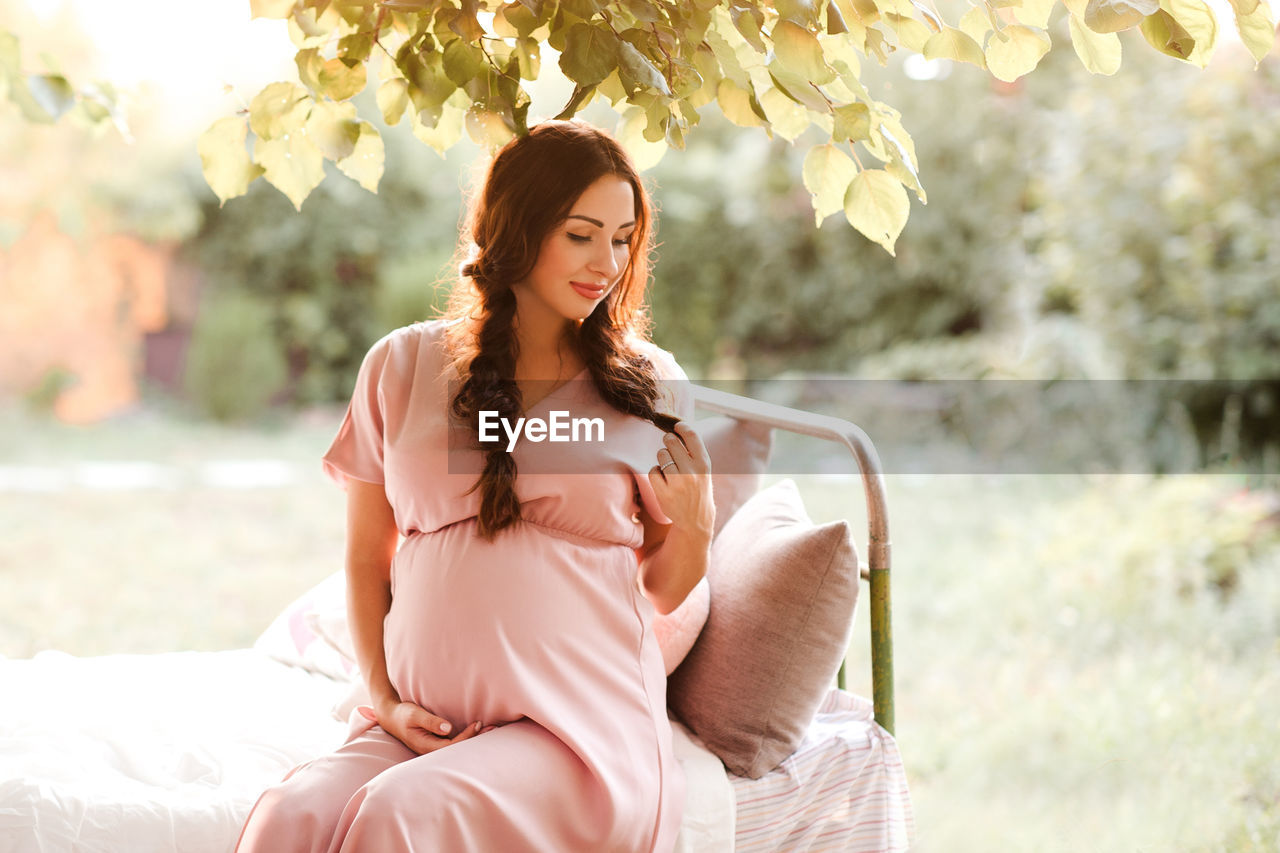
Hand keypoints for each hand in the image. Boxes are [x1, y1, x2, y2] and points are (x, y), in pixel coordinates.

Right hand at [375, 699, 484, 755]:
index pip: (451, 746)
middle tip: (494, 729)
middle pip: (457, 750)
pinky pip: (454, 743)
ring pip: (457, 748)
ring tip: (491, 730)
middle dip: (476, 741)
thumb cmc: (403, 714)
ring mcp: (434, 748)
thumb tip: (448, 728)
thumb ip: (430, 721)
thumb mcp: (414, 715)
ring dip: (473, 739)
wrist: (391, 717)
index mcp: (425, 746)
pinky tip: (479, 731)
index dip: (466, 737)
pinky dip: (467, 737)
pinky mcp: (437, 743)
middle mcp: (431, 750)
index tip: (478, 724)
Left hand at [648, 421, 713, 539]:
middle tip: (669, 444)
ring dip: (662, 457)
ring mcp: (677, 483)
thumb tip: (676, 429)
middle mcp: (692, 472)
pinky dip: (655, 472)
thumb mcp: (703, 470)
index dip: (681, 427)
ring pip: (661, 455)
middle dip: (668, 440)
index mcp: (704, 464)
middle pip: (671, 441)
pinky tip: (663, 479)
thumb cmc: (698, 489)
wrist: (696, 520)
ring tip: (669, 467)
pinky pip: (652, 471)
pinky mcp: (664, 493)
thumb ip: (693, 452)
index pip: (691, 436)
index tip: (676, 426)